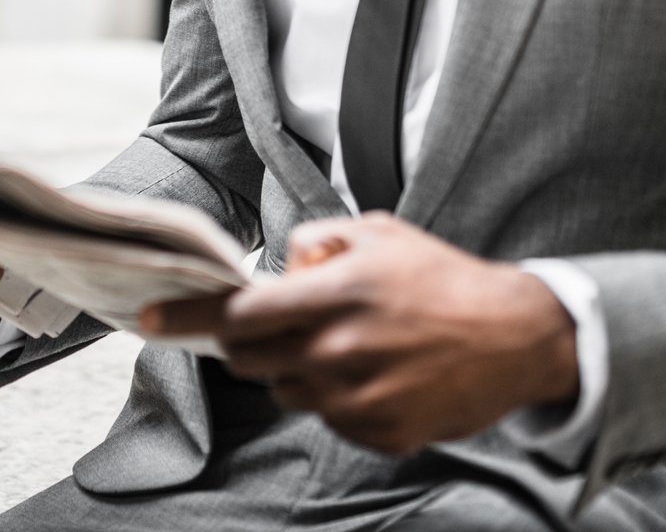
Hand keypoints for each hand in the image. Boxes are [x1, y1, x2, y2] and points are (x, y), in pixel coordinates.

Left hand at [140, 213, 577, 454]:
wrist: (516, 337)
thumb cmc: (443, 278)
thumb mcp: (380, 232)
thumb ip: (318, 240)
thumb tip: (280, 265)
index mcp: (338, 293)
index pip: (241, 313)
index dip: (191, 315)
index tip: (149, 317)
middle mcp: (342, 349)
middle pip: (251, 358)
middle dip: (246, 342)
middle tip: (272, 327)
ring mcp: (361, 397)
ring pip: (287, 390)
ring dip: (297, 368)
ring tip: (348, 344)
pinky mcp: (381, 433)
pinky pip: (328, 418)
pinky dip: (337, 397)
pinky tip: (376, 373)